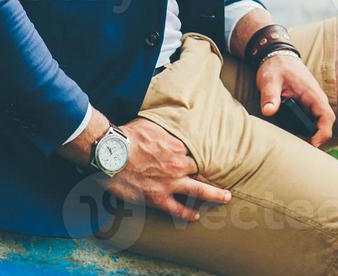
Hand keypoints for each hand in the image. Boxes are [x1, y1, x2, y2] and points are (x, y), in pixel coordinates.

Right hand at [98, 116, 231, 222]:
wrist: (112, 155)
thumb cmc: (128, 137)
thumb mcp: (150, 125)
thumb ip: (163, 129)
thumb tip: (168, 123)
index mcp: (178, 147)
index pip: (193, 153)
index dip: (195, 156)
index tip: (200, 157)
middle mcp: (178, 165)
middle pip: (199, 170)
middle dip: (211, 174)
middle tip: (223, 178)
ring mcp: (170, 183)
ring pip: (198, 190)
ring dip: (214, 194)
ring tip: (226, 197)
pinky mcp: (158, 198)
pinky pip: (178, 208)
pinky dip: (188, 213)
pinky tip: (196, 215)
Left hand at [256, 52, 335, 147]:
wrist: (276, 55)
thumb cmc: (275, 67)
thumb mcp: (269, 80)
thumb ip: (269, 95)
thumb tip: (268, 111)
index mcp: (312, 93)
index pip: (327, 117)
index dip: (323, 133)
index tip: (312, 145)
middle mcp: (316, 99)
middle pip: (325, 124)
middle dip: (317, 139)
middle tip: (300, 152)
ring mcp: (312, 102)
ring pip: (319, 123)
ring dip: (311, 135)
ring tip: (296, 148)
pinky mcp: (306, 104)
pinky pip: (312, 120)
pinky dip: (306, 130)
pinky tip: (294, 138)